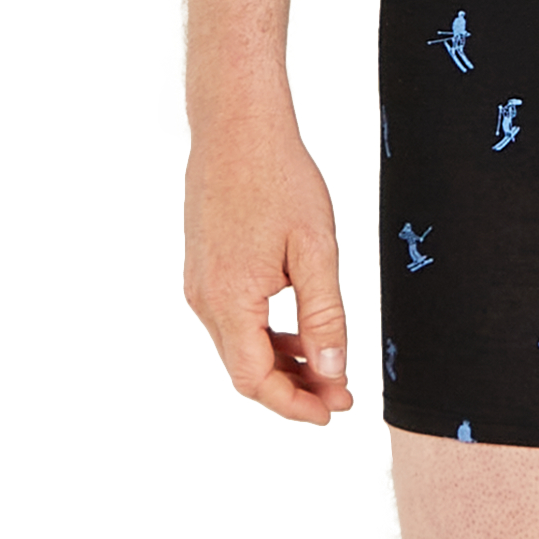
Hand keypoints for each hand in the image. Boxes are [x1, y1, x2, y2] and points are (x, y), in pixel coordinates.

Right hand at [183, 119, 351, 422]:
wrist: (236, 127)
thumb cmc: (278, 178)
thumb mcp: (315, 250)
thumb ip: (324, 316)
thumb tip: (330, 371)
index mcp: (230, 300)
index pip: (256, 380)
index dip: (294, 405)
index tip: (333, 411)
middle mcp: (204, 299)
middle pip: (244, 371)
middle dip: (293, 390)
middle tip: (340, 395)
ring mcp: (198, 285)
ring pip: (238, 348)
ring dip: (280, 365)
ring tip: (326, 368)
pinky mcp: (202, 271)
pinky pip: (232, 322)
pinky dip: (265, 338)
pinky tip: (298, 334)